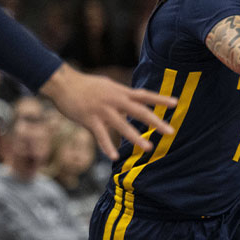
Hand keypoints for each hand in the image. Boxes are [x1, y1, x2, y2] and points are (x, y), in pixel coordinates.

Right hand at [39, 63, 176, 158]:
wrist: (62, 83)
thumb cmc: (86, 86)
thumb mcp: (108, 86)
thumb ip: (122, 95)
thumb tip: (135, 99)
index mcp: (120, 92)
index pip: (144, 95)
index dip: (160, 99)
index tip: (176, 103)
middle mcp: (115, 100)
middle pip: (139, 111)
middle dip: (156, 122)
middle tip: (171, 132)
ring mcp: (102, 110)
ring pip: (122, 125)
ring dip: (136, 137)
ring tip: (149, 148)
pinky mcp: (89, 119)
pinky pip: (100, 135)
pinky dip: (107, 146)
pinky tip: (114, 157)